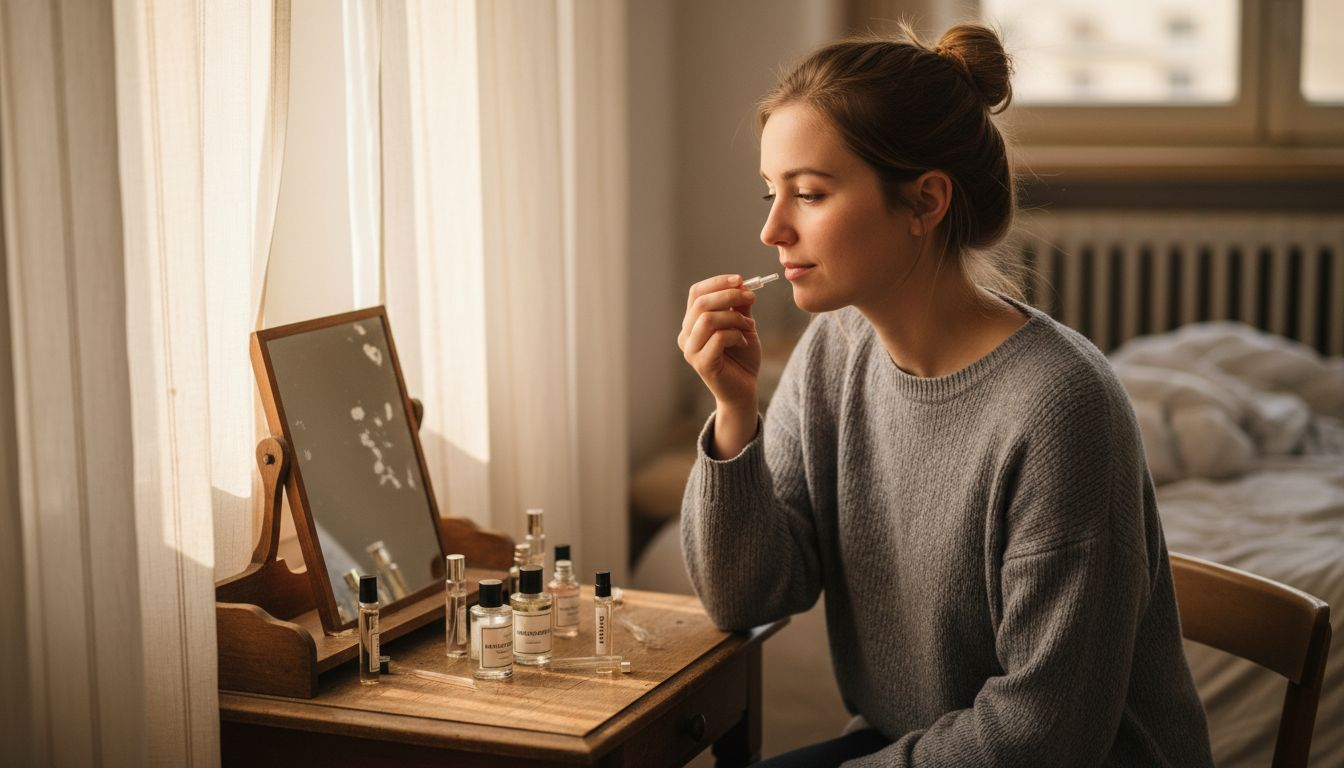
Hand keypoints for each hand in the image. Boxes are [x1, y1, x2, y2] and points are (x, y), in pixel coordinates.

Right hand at [677, 275, 760, 456]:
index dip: (718, 282)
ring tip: (749, 326)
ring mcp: (691, 350)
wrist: (745, 389)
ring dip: (735, 317)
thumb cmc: (742, 357)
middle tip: (751, 298)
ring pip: (708, 319)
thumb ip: (739, 306)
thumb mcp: (743, 325)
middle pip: (701, 303)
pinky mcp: (701, 364)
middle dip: (729, 295)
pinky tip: (744, 343)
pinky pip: (718, 338)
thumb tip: (741, 284)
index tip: (741, 280)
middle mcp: (686, 335)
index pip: (696, 293)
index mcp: (692, 323)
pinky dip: (736, 335)